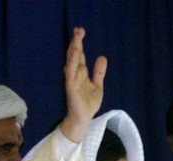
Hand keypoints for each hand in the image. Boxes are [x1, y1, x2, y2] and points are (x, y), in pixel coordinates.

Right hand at [60, 27, 107, 141]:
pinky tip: (75, 53)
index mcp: (81, 73)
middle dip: (76, 43)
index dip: (79, 44)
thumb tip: (102, 57)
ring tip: (77, 37)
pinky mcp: (70, 87)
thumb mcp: (97, 86)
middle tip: (79, 29)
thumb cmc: (88, 104)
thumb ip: (99, 73)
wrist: (83, 119)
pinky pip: (71, 73)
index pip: (79, 56)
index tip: (80, 32)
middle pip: (75, 56)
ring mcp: (72, 80)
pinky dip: (73, 63)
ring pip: (72, 62)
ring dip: (74, 49)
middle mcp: (75, 74)